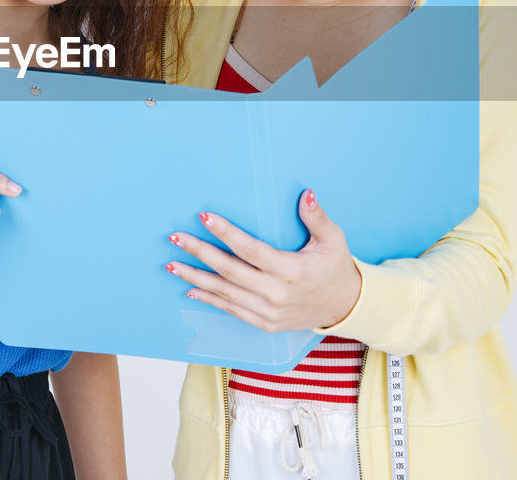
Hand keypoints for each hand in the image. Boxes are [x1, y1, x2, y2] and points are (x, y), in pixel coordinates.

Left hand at [166, 189, 361, 332]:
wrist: (345, 306)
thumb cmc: (335, 267)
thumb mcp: (333, 239)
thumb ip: (316, 216)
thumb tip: (305, 193)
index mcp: (291, 270)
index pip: (250, 249)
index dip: (225, 232)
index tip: (204, 216)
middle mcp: (276, 293)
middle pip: (229, 271)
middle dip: (199, 253)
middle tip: (176, 238)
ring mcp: (268, 312)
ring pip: (225, 293)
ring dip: (195, 278)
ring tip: (172, 265)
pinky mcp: (265, 323)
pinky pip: (231, 309)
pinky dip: (209, 299)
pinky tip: (190, 289)